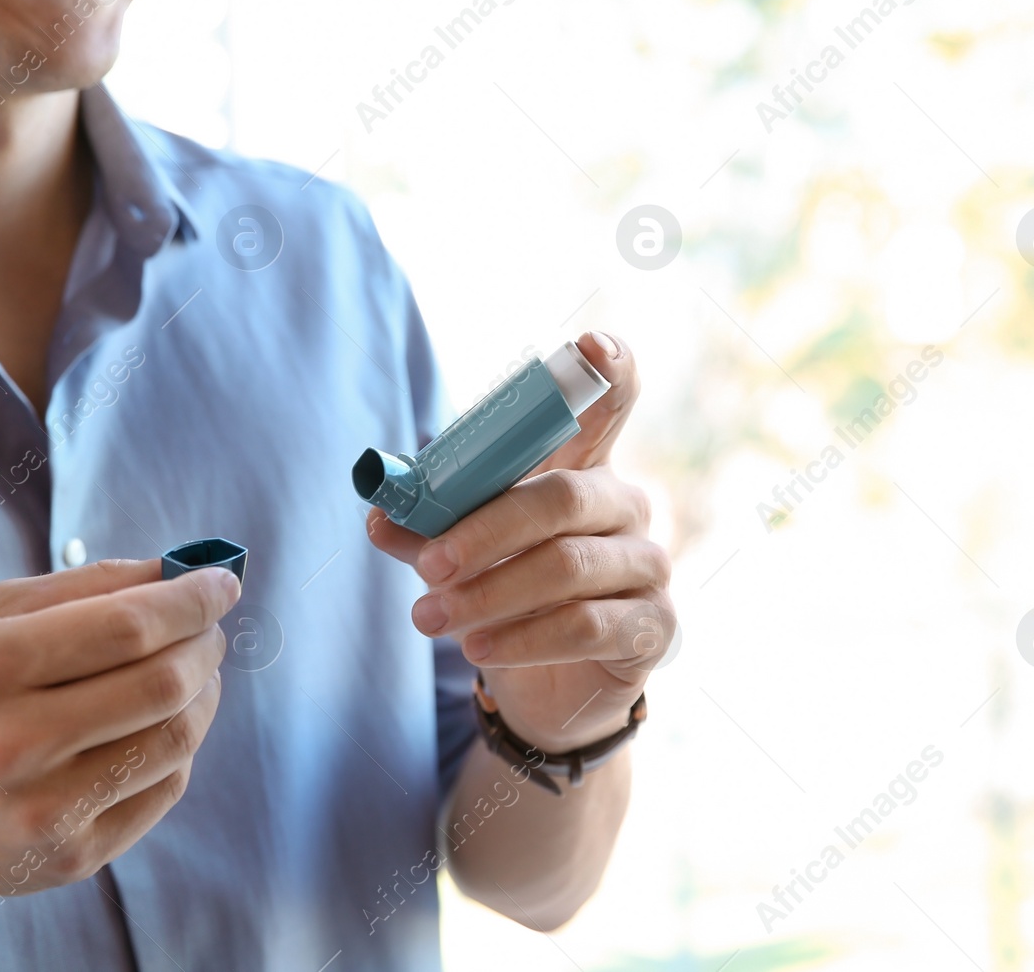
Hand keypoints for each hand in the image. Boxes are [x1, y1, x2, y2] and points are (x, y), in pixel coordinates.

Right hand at [0, 558, 237, 901]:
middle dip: (204, 644)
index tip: (222, 582)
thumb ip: (84, 586)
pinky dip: (181, 746)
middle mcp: (12, 745)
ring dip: (204, 693)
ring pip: (177, 738)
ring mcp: (46, 811)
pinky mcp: (74, 857)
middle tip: (208, 628)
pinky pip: (167, 788)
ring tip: (192, 672)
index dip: (190, 599)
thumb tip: (176, 571)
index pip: (126, 626)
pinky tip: (159, 726)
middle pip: (163, 683)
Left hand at [366, 331, 674, 751]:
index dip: (608, 372)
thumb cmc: (506, 595)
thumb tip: (381, 514)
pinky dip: (523, 637)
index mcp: (581, 468)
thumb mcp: (461, 556)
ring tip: (431, 617)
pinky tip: (478, 648)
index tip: (588, 346)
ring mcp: (647, 565)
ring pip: (569, 566)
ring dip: (490, 593)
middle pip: (561, 498)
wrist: (546, 687)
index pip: (608, 407)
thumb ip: (427, 530)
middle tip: (428, 564)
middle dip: (486, 530)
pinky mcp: (652, 626)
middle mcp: (624, 506)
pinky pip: (587, 625)